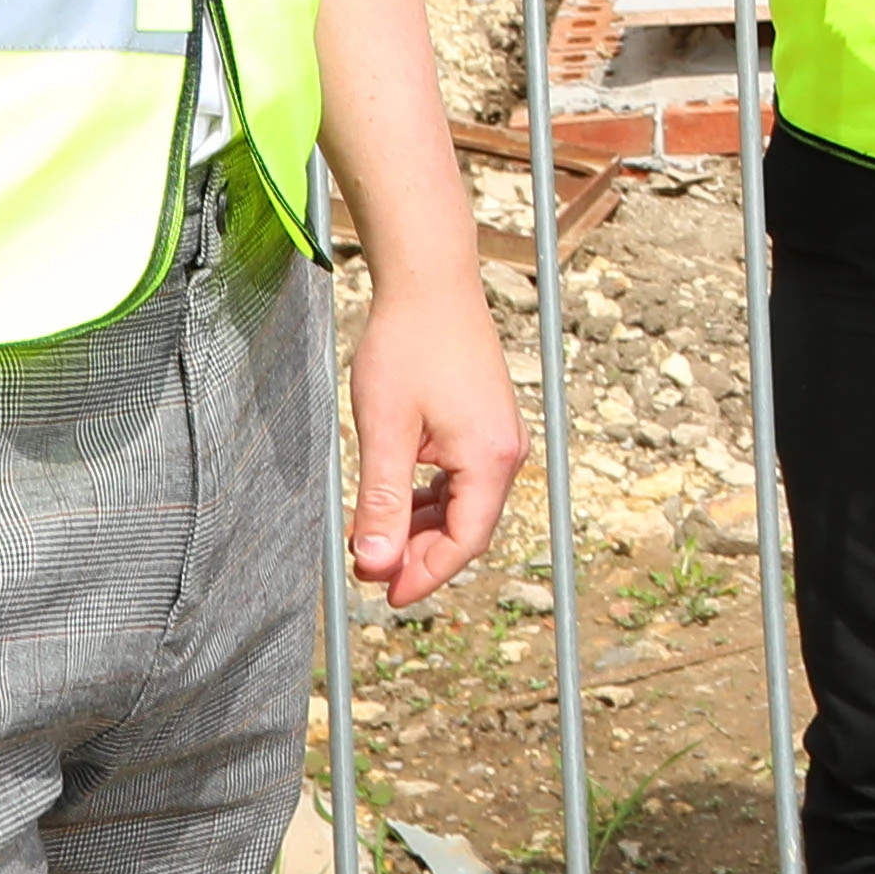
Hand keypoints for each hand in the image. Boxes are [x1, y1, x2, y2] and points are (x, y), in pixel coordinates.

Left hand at [345, 267, 531, 610]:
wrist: (430, 279)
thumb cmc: (408, 345)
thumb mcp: (384, 429)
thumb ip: (383, 500)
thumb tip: (376, 562)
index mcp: (490, 458)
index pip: (465, 542)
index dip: (425, 576)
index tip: (385, 595)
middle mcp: (506, 450)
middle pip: (468, 527)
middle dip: (418, 554)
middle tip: (368, 566)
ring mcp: (499, 434)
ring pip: (464, 504)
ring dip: (421, 526)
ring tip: (373, 534)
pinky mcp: (485, 421)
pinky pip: (462, 478)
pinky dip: (430, 497)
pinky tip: (395, 497)